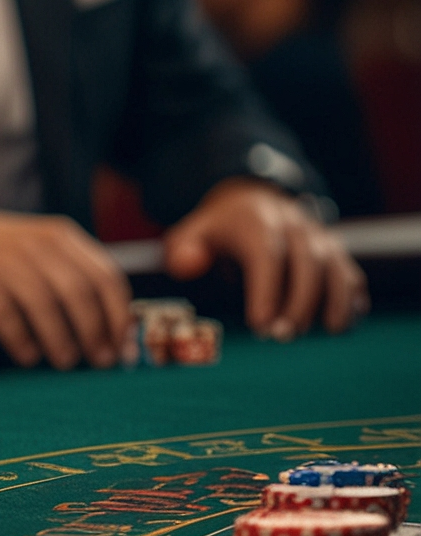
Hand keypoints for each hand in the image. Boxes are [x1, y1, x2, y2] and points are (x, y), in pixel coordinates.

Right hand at [0, 199, 133, 370]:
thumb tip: (111, 328)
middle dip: (96, 333)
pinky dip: (22, 342)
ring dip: (62, 341)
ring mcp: (4, 262)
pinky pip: (8, 318)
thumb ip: (69, 274)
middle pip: (80, 293)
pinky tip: (27, 356)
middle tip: (101, 362)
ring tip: (65, 363)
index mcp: (59, 236)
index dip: (119, 316)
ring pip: (46, 307)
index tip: (123, 347)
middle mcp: (36, 245)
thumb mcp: (34, 246)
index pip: (106, 277)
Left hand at [163, 178, 365, 339]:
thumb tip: (187, 265)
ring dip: (335, 301)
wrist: (251, 199)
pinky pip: (350, 273)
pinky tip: (344, 324)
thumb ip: (183, 250)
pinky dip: (352, 298)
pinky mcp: (334, 252)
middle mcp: (293, 225)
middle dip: (299, 301)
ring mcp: (318, 237)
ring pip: (336, 266)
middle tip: (282, 336)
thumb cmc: (218, 229)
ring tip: (327, 333)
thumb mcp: (192, 232)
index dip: (266, 290)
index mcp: (256, 220)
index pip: (266, 254)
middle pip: (307, 261)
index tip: (259, 325)